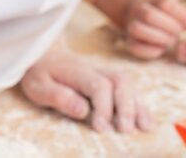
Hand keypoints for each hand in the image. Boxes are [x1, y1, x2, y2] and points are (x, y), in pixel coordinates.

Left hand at [18, 47, 152, 132]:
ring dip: (138, 105)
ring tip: (144, 127)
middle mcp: (94, 69)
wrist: (43, 56)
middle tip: (125, 130)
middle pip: (120, 80)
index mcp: (76, 71)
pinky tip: (146, 122)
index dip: (103, 107)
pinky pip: (129, 88)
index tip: (100, 128)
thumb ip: (58, 96)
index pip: (98, 85)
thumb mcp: (38, 86)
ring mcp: (104, 72)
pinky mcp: (109, 80)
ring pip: (128, 82)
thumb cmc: (40, 75)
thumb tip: (83, 110)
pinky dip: (140, 104)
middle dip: (126, 106)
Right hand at [122, 0, 185, 60]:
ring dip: (159, 38)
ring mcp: (131, 26)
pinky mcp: (130, 42)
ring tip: (171, 41)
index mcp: (151, 0)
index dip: (182, 15)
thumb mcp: (172, 8)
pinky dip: (151, 50)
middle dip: (169, 27)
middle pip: (149, 15)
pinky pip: (136, 47)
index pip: (165, 4)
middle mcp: (137, 11)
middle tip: (179, 33)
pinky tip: (162, 49)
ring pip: (138, 29)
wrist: (135, 15)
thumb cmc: (161, 14)